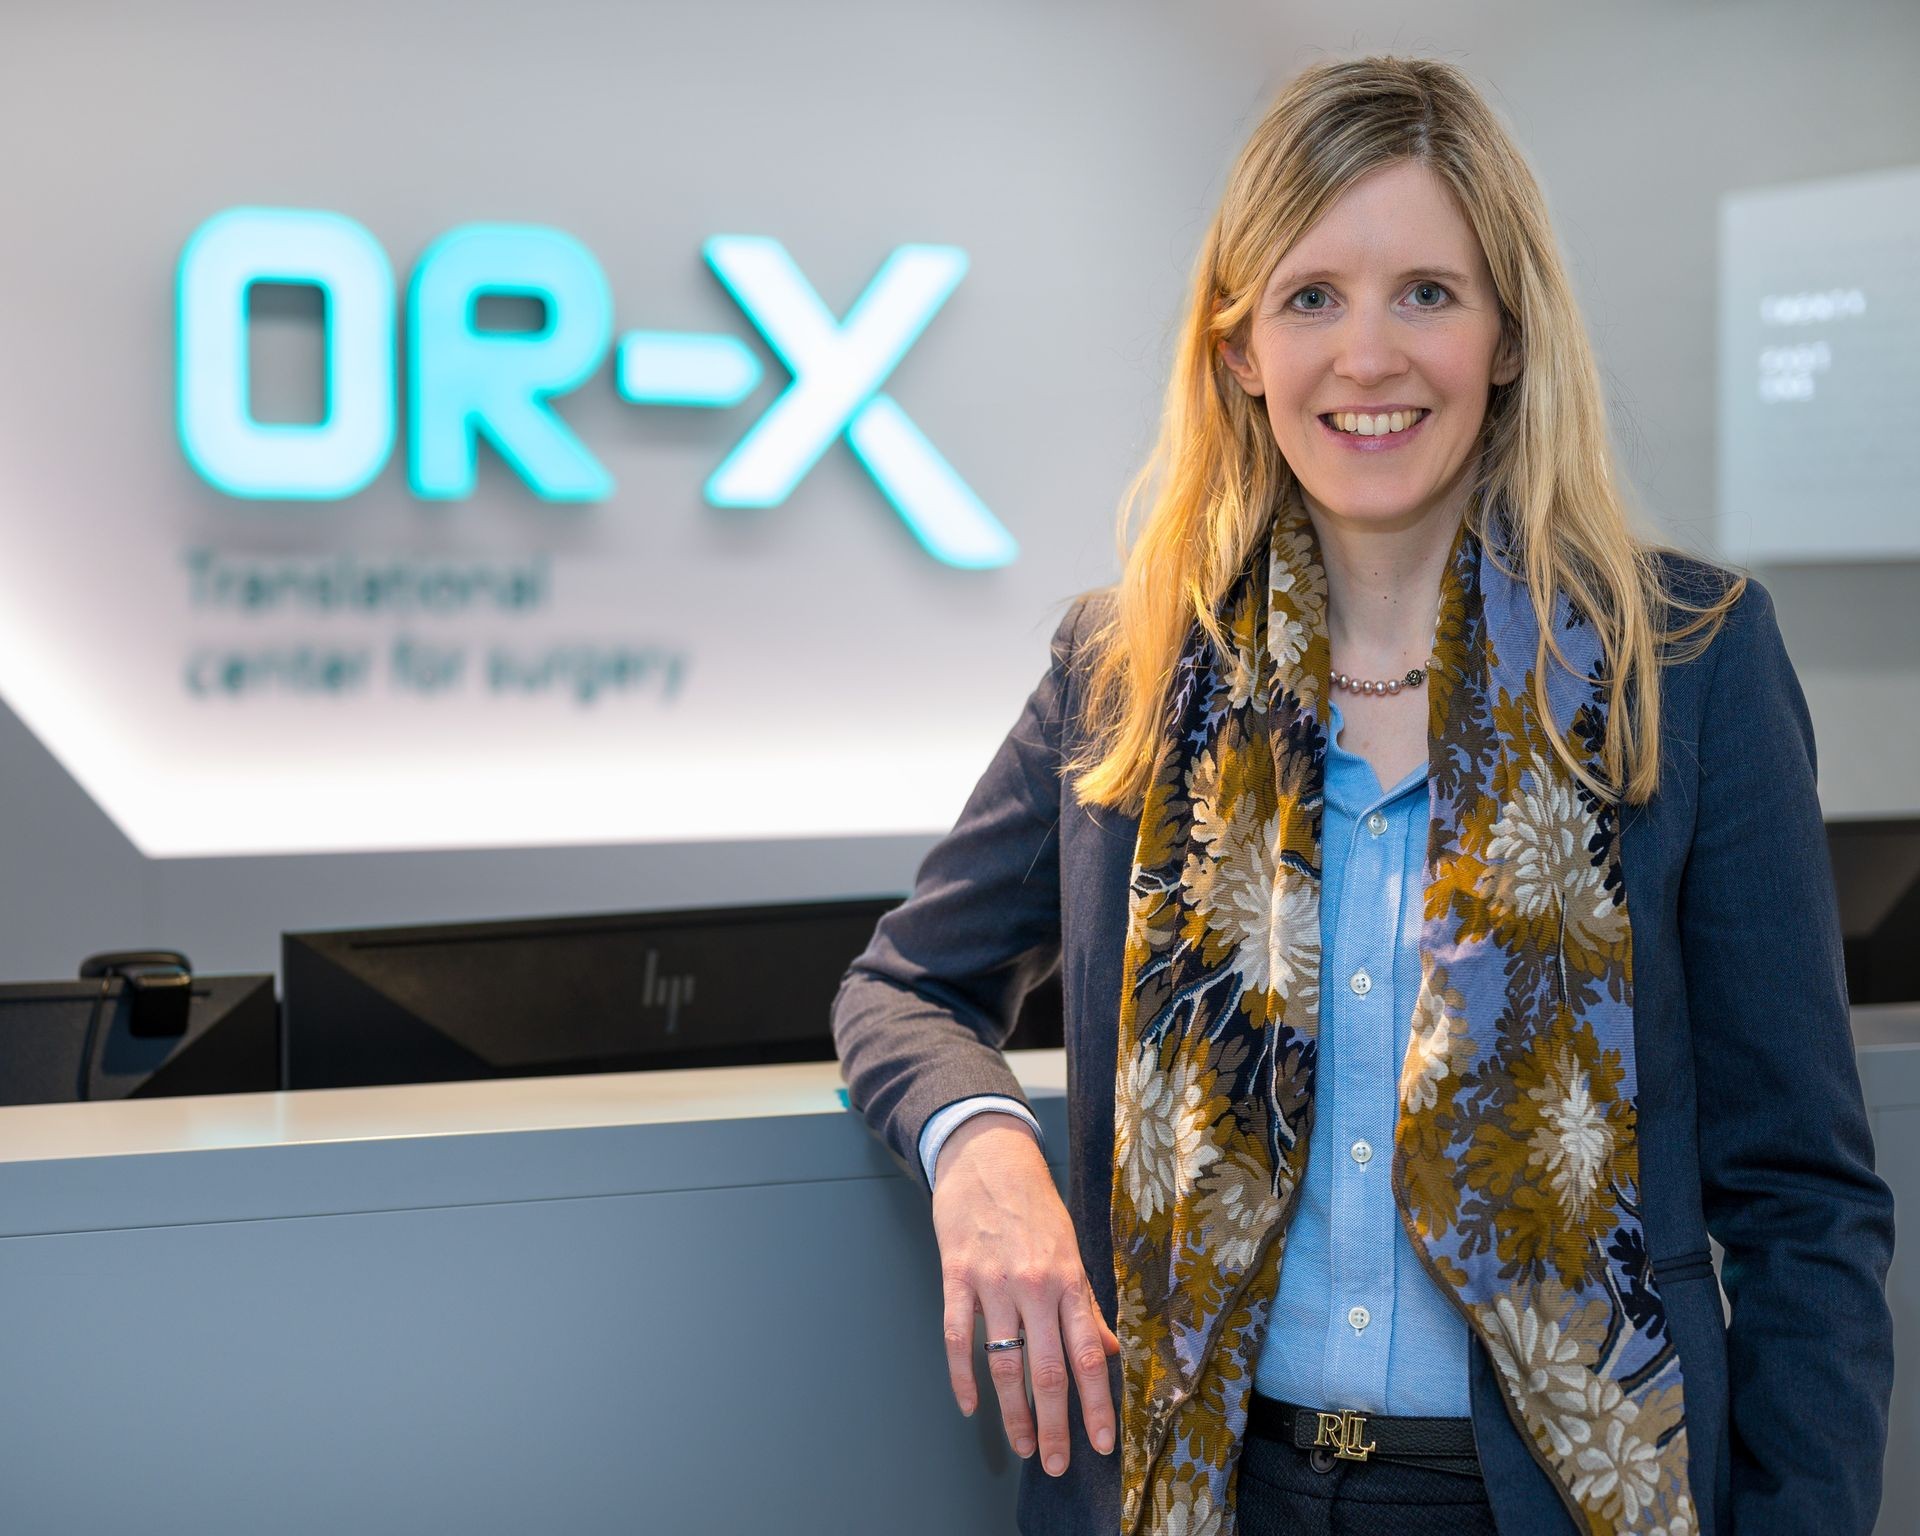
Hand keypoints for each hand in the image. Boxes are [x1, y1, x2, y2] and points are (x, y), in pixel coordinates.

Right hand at [930, 1112, 1121, 1476]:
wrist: (989, 1156)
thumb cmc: (1034, 1205)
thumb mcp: (1071, 1250)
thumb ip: (1086, 1305)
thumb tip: (1108, 1352)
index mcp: (1069, 1281)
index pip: (1088, 1355)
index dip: (1097, 1404)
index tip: (1103, 1443)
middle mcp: (1035, 1286)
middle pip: (1047, 1370)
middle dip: (1054, 1425)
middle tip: (1056, 1464)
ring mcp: (994, 1282)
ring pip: (1003, 1362)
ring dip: (1012, 1412)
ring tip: (1020, 1445)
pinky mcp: (957, 1275)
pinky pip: (958, 1336)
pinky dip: (961, 1376)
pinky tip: (968, 1405)